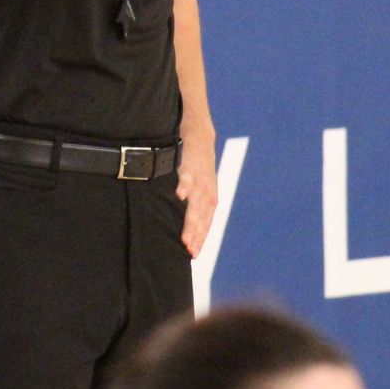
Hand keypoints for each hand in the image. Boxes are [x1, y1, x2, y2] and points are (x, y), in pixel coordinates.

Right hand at [174, 135, 217, 257]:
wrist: (198, 133)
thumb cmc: (196, 166)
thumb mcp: (199, 188)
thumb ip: (193, 208)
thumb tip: (182, 231)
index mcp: (209, 200)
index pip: (205, 224)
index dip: (199, 239)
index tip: (192, 255)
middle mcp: (206, 193)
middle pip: (200, 218)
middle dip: (195, 235)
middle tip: (188, 250)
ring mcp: (199, 180)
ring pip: (195, 204)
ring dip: (191, 221)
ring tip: (186, 237)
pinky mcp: (189, 165)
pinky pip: (187, 176)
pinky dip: (185, 186)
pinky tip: (180, 195)